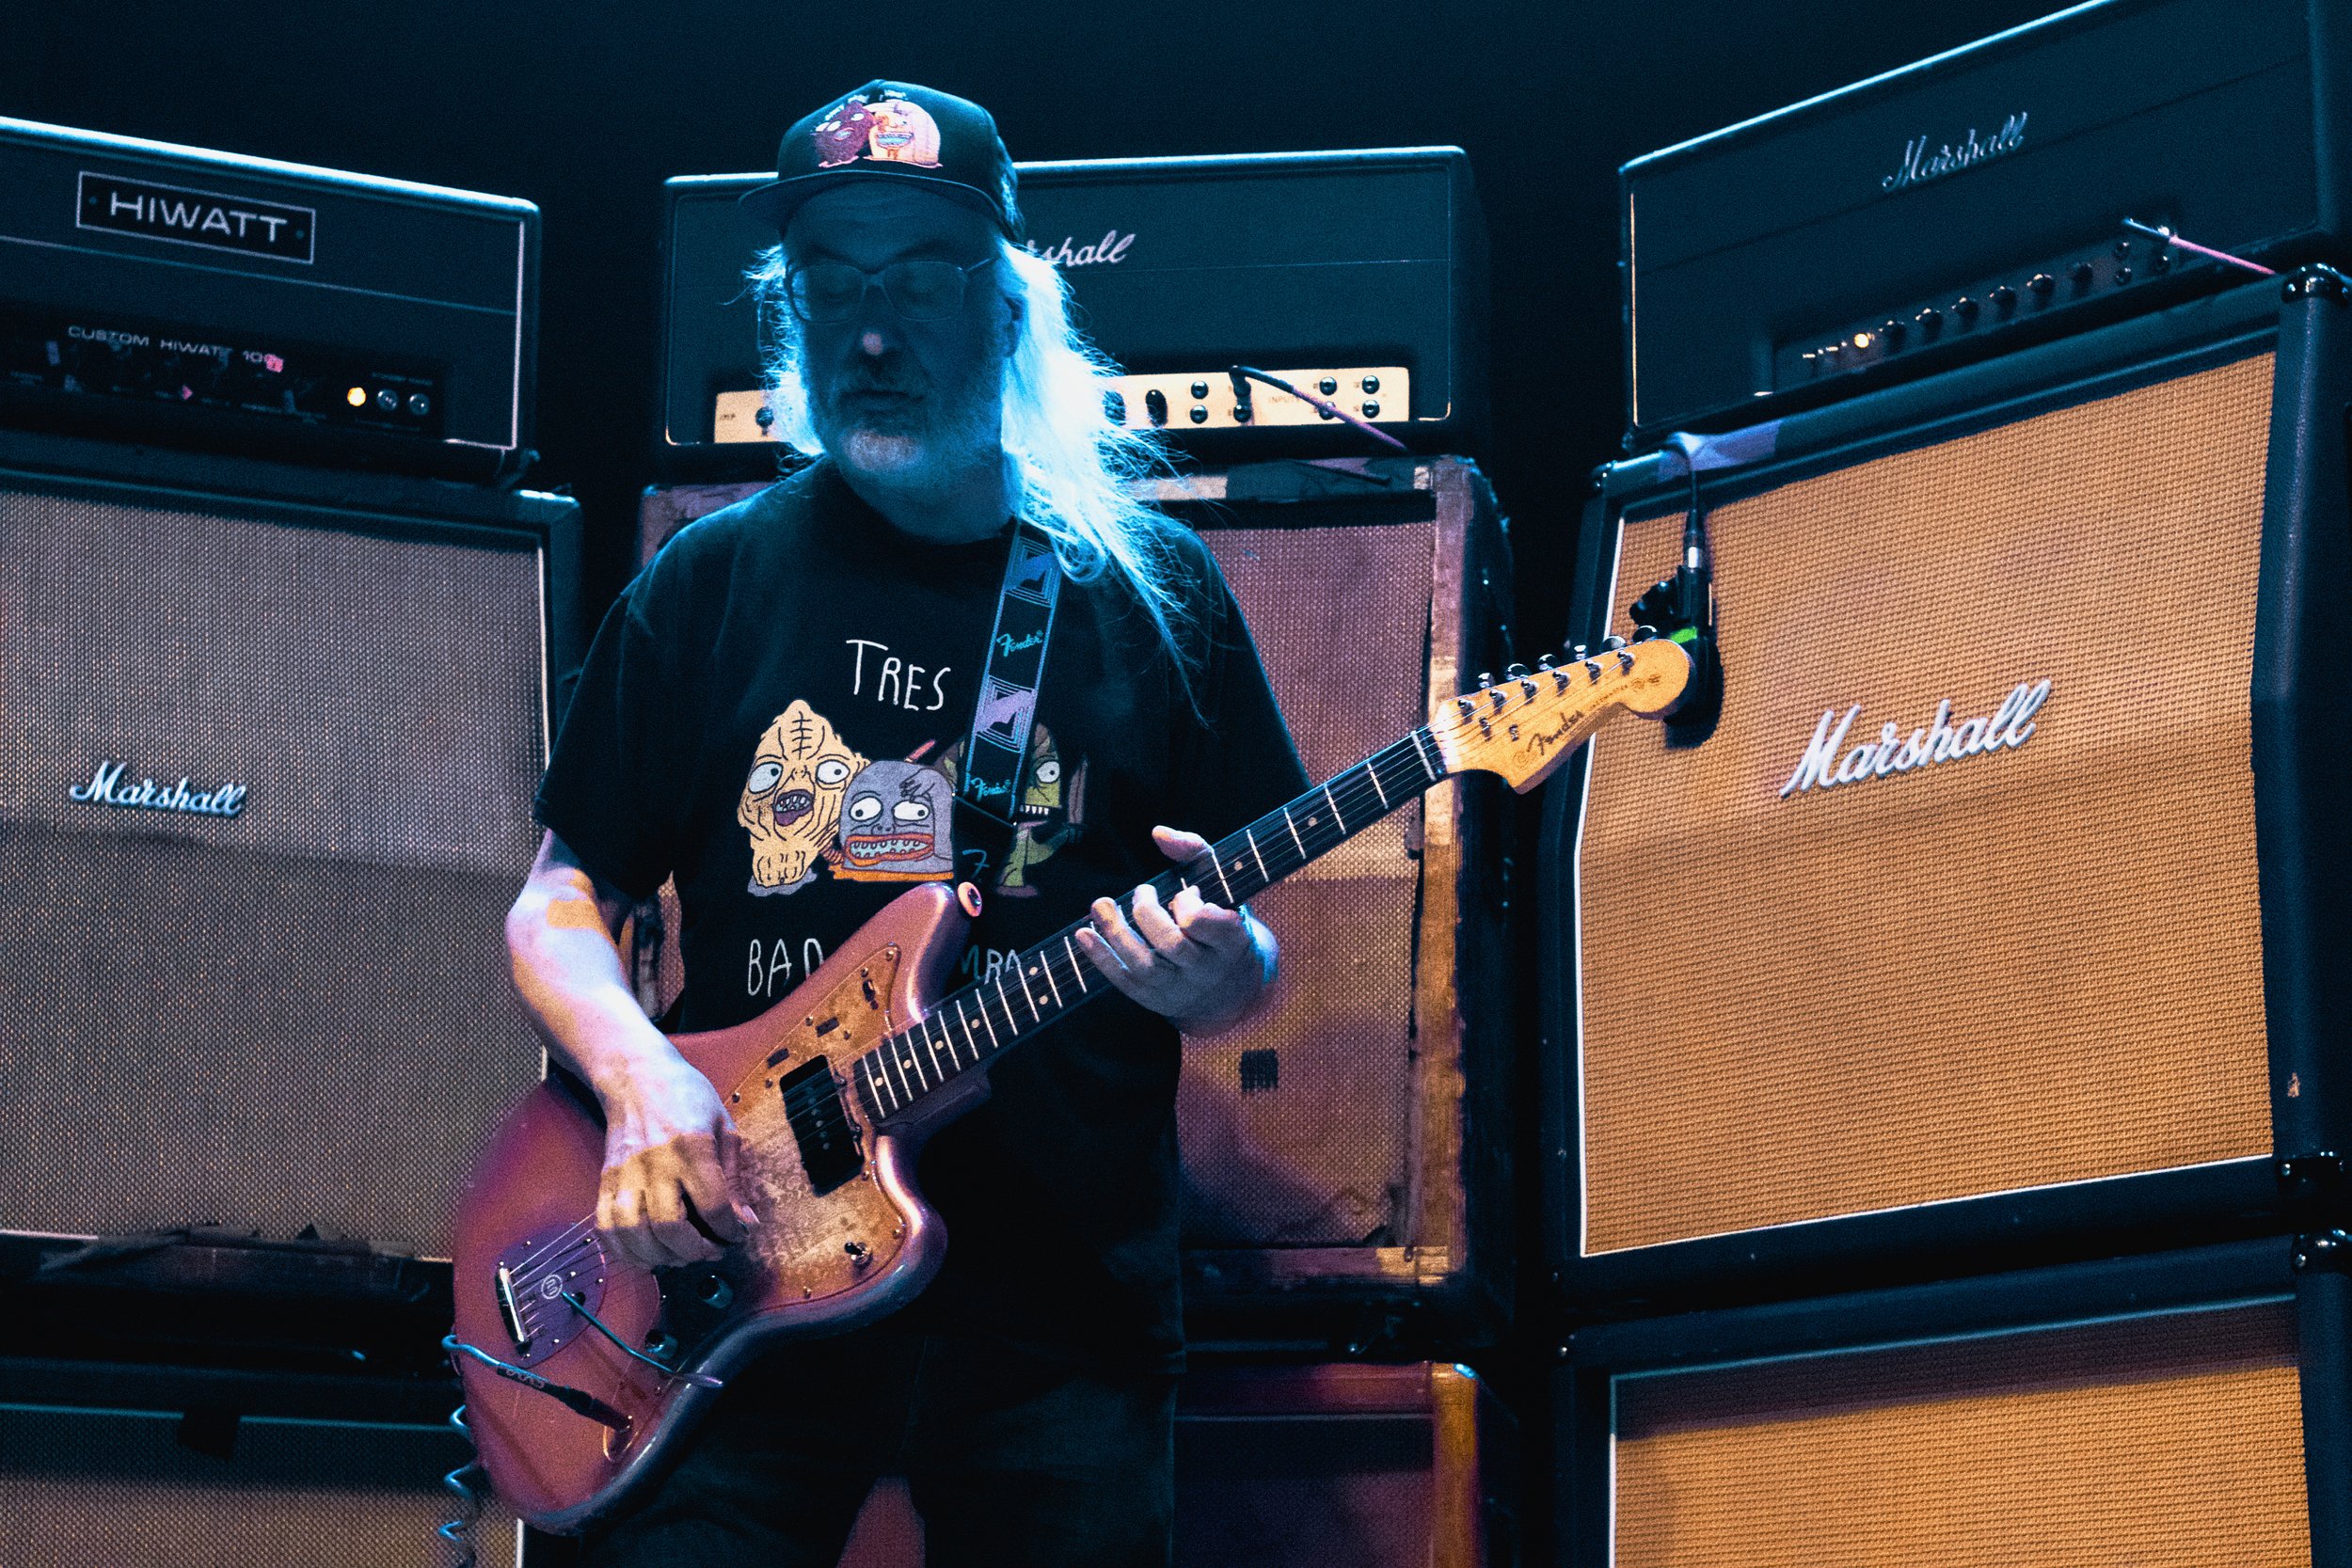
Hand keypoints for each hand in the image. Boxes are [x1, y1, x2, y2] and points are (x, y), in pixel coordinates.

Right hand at [595, 1049, 759, 1270]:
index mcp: (692, 1146)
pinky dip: (624, 1250)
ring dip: (659, 1256)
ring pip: (634, 1233)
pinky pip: (606, 1228)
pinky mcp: (605, 1180)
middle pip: (670, 1227)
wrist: (636, 1075)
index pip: (713, 1205)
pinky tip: (646, 1253)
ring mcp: (626, 1173)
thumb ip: (733, 1177)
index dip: (729, 1231)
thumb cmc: (686, 1096)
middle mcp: (656, 1163)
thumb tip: (744, 1222)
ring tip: (679, 1255)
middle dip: (695, 1251)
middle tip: (710, 1250)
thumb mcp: (724, 1126)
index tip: (736, 1235)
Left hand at [1075, 825, 1272, 1034]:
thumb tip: (1158, 833)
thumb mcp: (1222, 885)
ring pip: (1145, 966)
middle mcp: (1206, 969)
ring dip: (1116, 933)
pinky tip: (1083, 934)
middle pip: (1171, 944)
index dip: (1187, 905)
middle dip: (1147, 913)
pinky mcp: (1155, 1000)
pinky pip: (1125, 981)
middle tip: (1143, 892)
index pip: (1204, 923)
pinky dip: (1101, 958)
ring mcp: (1180, 988)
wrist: (1232, 988)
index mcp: (1231, 940)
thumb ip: (1194, 851)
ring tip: (1100, 905)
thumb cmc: (1222, 921)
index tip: (1185, 894)